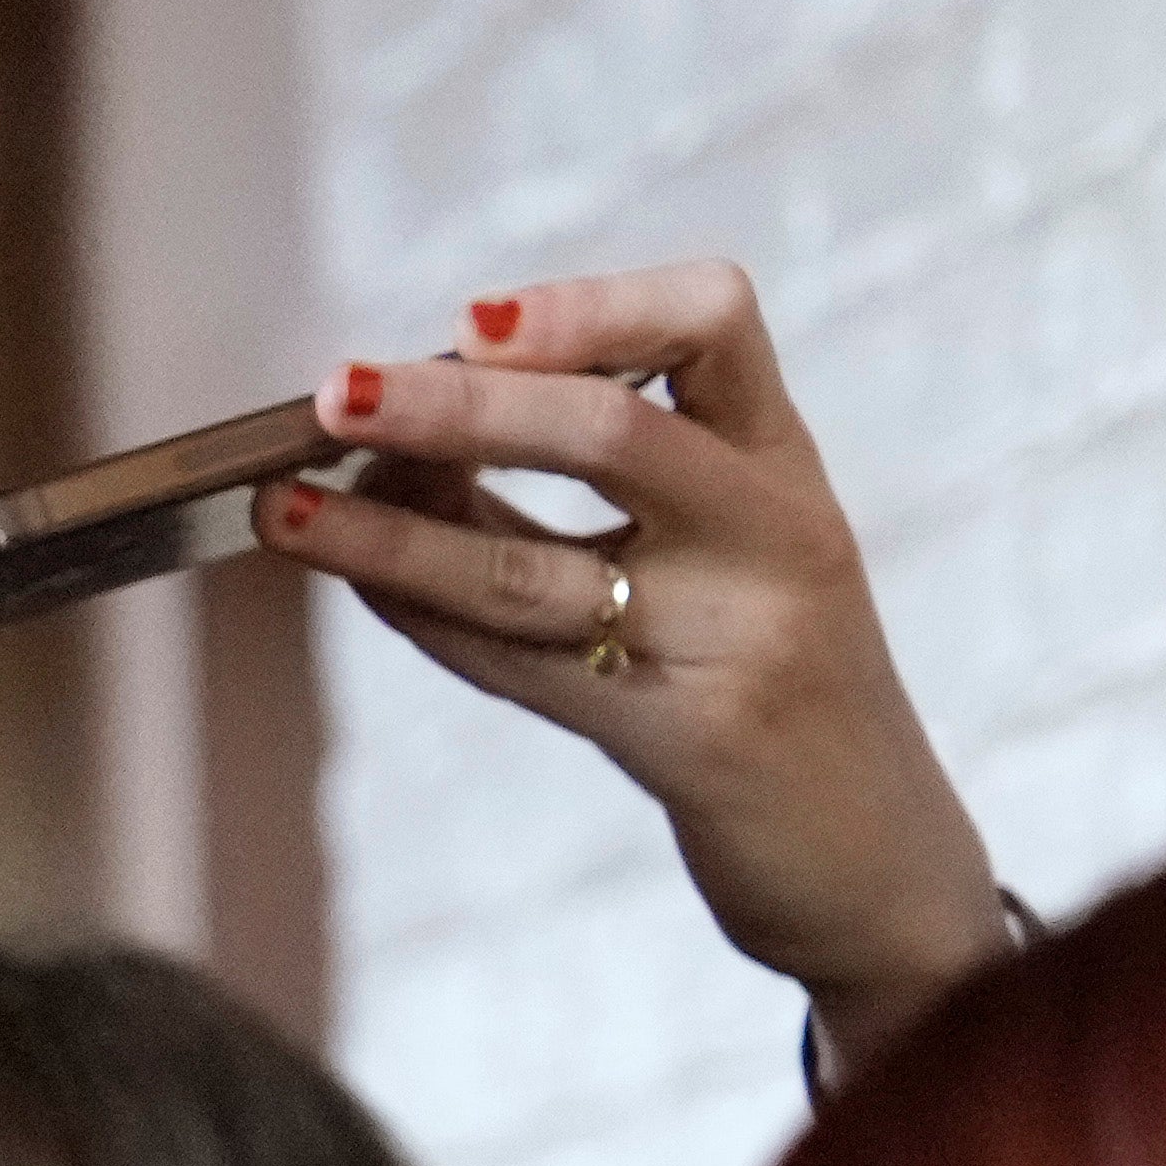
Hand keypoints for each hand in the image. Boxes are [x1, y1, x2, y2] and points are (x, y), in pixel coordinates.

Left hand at [253, 260, 1005, 1078]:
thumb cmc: (776, 681)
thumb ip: (609, 477)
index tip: (470, 319)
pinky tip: (357, 584)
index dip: (587, 305)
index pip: (712, 319)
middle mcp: (775, 532)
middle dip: (453, 406)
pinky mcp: (688, 743)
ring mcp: (738, 638)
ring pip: (533, 566)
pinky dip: (424, 619)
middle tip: (336, 394)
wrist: (882, 860)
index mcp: (784, 462)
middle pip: (609, 432)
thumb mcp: (731, 549)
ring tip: (284, 507)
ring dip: (389, 534)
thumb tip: (408, 424)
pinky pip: (521, 667)